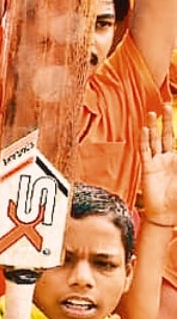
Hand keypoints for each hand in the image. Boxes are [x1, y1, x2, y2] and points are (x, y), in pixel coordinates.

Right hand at [141, 106, 176, 225]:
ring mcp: (157, 162)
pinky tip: (145, 130)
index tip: (174, 111)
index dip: (176, 128)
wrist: (168, 214)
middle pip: (167, 135)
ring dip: (153, 127)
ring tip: (152, 113)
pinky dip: (145, 140)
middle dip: (166, 120)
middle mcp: (168, 158)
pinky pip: (145, 151)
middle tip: (165, 105)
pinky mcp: (148, 168)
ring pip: (155, 140)